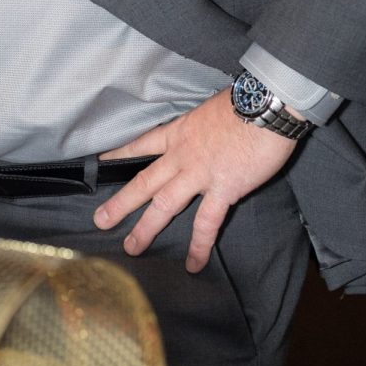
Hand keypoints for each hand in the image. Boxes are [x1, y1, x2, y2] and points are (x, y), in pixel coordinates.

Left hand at [93, 88, 297, 272]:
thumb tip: (205, 129)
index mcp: (179, 132)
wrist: (265, 106)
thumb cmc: (243, 102)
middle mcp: (182, 155)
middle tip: (100, 221)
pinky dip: (199, 245)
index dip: (120, 154)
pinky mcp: (223, 189)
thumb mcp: (210, 108)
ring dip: (146, 228)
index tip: (101, 162)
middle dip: (121, 203)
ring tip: (131, 247)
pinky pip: (207, 223)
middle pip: (144, 182)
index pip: (142, 144)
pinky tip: (193, 264)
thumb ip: (201, 126)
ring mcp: (200, 173)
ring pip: (165, 205)